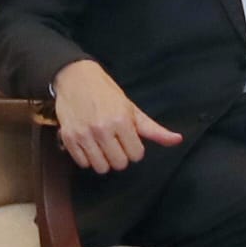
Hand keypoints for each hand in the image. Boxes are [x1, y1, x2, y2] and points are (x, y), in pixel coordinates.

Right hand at [51, 60, 180, 173]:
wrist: (76, 79)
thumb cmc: (107, 93)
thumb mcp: (132, 109)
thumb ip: (154, 129)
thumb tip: (178, 140)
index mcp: (121, 120)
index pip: (136, 155)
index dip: (134, 149)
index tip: (128, 139)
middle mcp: (102, 129)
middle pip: (119, 164)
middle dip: (120, 156)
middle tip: (116, 143)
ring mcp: (83, 134)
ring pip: (100, 167)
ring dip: (104, 160)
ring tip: (102, 145)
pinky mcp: (68, 138)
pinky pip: (82, 163)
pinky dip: (87, 158)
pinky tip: (89, 145)